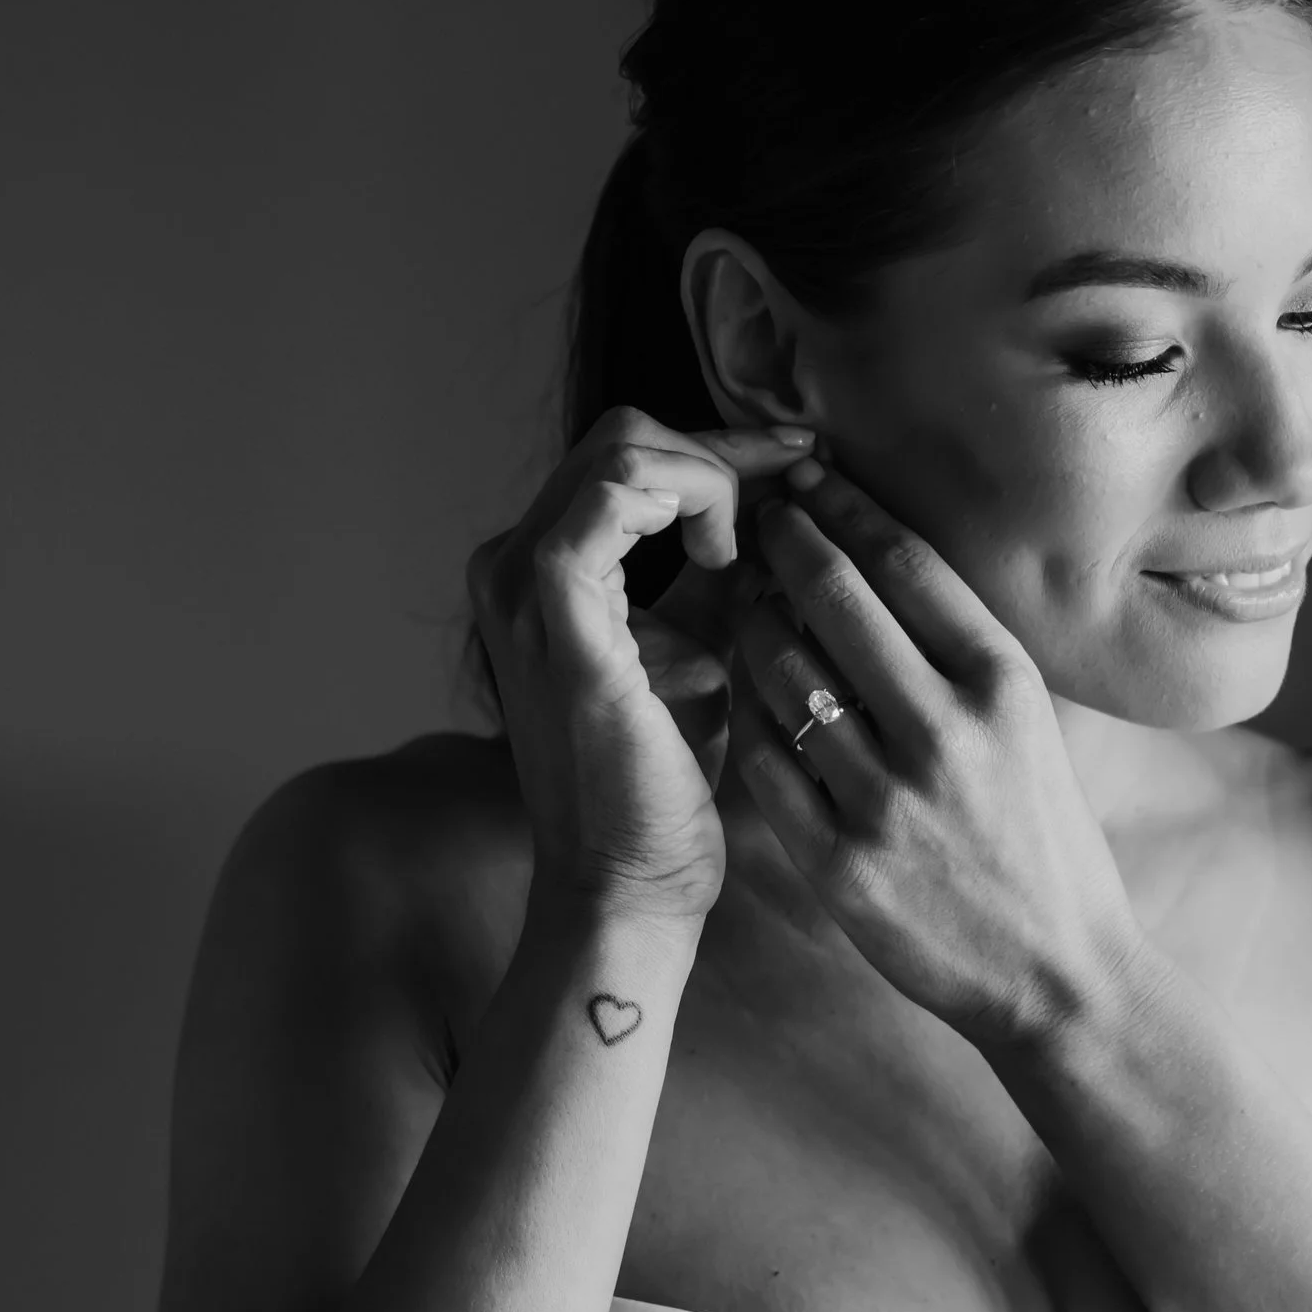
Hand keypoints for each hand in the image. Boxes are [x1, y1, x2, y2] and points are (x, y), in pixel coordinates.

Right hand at [466, 405, 817, 925]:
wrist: (630, 874)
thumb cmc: (668, 775)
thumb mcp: (703, 644)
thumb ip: (725, 571)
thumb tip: (786, 500)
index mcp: (538, 569)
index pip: (626, 458)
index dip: (720, 448)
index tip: (801, 461)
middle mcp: (511, 563)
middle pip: (623, 437)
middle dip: (722, 452)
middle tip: (794, 492)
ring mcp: (521, 585)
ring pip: (621, 452)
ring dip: (709, 478)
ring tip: (749, 550)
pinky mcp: (554, 612)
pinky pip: (615, 497)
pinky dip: (686, 502)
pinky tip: (726, 558)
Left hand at [727, 461, 1149, 1054]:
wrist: (1060, 975)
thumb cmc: (1044, 839)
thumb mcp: (1030, 725)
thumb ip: (961, 650)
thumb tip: (880, 559)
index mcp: (1003, 685)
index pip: (904, 562)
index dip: (843, 506)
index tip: (806, 477)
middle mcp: (946, 731)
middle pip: (833, 599)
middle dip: (781, 543)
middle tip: (753, 519)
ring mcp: (888, 800)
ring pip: (782, 674)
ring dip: (751, 625)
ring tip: (742, 605)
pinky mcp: (841, 864)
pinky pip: (764, 763)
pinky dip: (746, 718)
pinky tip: (743, 695)